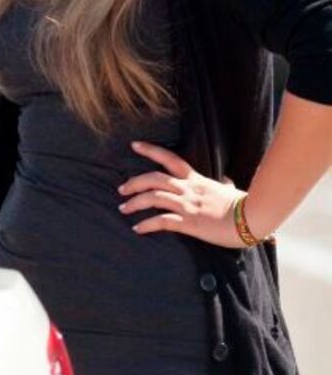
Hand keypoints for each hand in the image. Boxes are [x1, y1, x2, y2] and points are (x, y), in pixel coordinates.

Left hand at [118, 141, 243, 247]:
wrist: (254, 218)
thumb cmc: (245, 205)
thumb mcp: (231, 190)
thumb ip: (224, 184)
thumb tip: (226, 179)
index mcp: (196, 180)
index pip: (170, 159)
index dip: (150, 150)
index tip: (134, 145)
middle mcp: (188, 190)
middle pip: (153, 178)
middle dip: (134, 182)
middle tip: (121, 189)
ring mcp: (188, 205)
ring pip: (153, 198)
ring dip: (135, 203)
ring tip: (123, 209)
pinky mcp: (190, 223)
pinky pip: (162, 221)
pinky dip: (147, 225)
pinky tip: (137, 229)